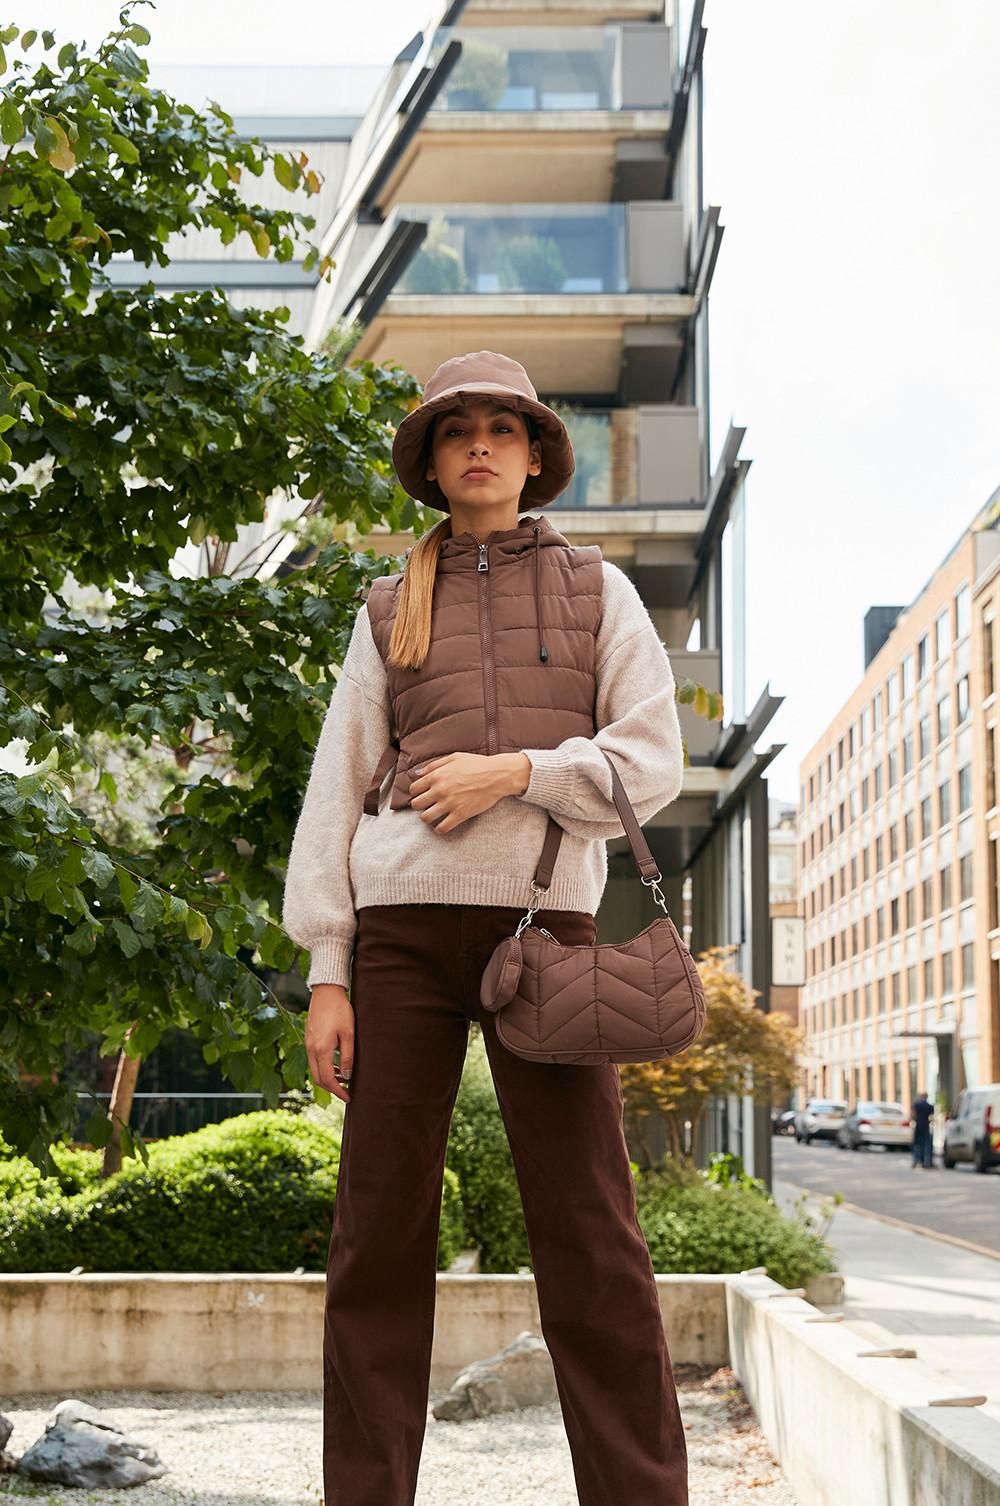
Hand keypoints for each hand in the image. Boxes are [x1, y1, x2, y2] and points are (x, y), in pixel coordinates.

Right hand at [305, 983, 353, 1103]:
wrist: (326, 992)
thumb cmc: (340, 1010)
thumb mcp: (348, 1034)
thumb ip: (347, 1056)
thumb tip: (347, 1076)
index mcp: (321, 1049)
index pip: (327, 1079)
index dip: (338, 1091)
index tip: (349, 1097)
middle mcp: (311, 1049)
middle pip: (318, 1078)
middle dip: (332, 1088)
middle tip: (346, 1091)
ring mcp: (308, 1044)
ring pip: (315, 1070)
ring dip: (328, 1077)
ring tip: (344, 1078)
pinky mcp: (308, 1039)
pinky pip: (314, 1060)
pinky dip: (324, 1067)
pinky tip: (336, 1064)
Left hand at [408, 751, 530, 832]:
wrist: (497, 775)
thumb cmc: (477, 764)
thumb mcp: (454, 758)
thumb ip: (434, 765)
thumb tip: (417, 773)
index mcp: (437, 776)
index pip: (414, 789)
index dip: (416, 793)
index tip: (422, 794)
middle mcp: (440, 790)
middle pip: (416, 804)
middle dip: (419, 805)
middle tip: (427, 805)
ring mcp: (450, 803)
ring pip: (425, 817)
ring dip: (427, 817)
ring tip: (433, 815)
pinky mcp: (460, 814)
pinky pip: (442, 827)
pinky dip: (439, 829)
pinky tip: (441, 826)